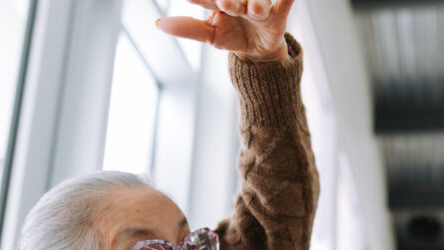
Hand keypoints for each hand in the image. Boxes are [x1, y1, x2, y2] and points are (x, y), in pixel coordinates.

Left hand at [157, 0, 293, 61]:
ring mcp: (260, 6)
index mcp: (220, 1)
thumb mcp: (210, 35)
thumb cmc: (232, 34)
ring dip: (258, 3)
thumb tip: (158, 23)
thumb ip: (188, 28)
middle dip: (229, 0)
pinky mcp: (278, 15)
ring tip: (255, 9)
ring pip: (259, 2)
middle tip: (223, 3)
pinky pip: (285, 4)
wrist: (259, 50)